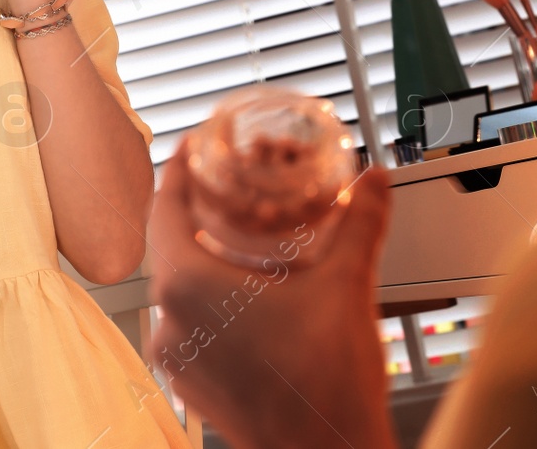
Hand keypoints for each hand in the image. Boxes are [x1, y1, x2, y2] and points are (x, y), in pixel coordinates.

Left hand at [146, 136, 398, 448]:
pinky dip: (212, 300)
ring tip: (244, 239)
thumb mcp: (347, 286)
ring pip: (180, 289)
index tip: (191, 150)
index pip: (163, 210)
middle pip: (171, 246)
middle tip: (228, 189)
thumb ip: (360, 223)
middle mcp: (171, 322)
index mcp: (189, 287)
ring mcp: (178, 359)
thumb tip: (374, 183)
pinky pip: (190, 324)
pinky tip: (251, 295)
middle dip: (200, 214)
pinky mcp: (193, 384)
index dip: (177, 173)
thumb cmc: (324, 387)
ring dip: (207, 259)